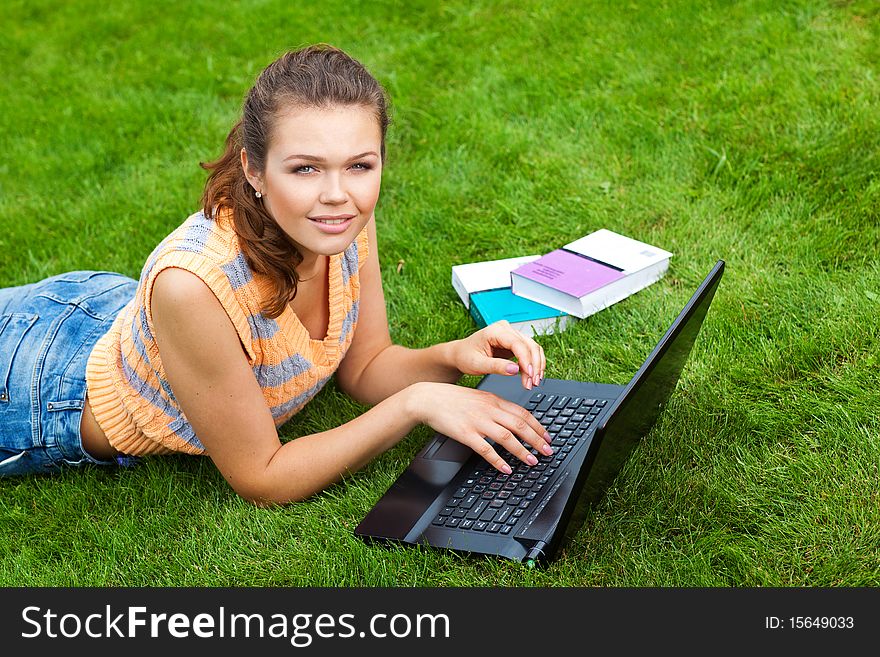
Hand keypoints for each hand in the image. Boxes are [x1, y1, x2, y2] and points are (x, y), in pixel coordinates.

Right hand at [406, 381, 553, 473]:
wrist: (429, 398)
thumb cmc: (452, 399)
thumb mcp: (479, 397)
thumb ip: (496, 406)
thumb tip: (512, 418)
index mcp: (494, 400)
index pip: (523, 413)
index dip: (538, 426)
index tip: (547, 437)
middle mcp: (489, 410)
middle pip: (520, 425)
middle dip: (537, 440)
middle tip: (548, 451)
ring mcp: (478, 422)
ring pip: (507, 437)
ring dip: (522, 451)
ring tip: (532, 461)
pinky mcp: (466, 433)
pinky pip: (486, 449)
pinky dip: (498, 460)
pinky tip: (506, 468)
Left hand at [450, 320, 545, 389]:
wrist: (460, 354)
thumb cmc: (465, 356)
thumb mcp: (477, 364)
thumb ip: (496, 367)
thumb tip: (515, 370)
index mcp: (495, 331)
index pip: (517, 343)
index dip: (526, 360)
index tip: (529, 375)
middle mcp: (505, 329)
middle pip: (529, 345)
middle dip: (534, 366)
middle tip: (532, 383)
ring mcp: (512, 335)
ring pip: (533, 348)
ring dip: (536, 365)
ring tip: (533, 382)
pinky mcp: (515, 343)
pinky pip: (530, 351)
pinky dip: (533, 364)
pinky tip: (532, 376)